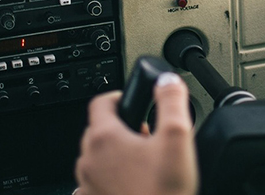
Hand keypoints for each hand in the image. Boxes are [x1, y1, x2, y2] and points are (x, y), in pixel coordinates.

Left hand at [74, 73, 197, 194]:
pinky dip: (111, 180)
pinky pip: (96, 183)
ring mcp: (87, 184)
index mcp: (104, 138)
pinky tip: (133, 186)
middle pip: (99, 130)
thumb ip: (172, 102)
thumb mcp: (177, 139)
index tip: (133, 101)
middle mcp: (89, 159)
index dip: (120, 97)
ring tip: (144, 164)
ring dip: (117, 155)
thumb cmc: (163, 193)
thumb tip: (167, 81)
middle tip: (148, 138)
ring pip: (98, 158)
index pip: (101, 102)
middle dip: (123, 129)